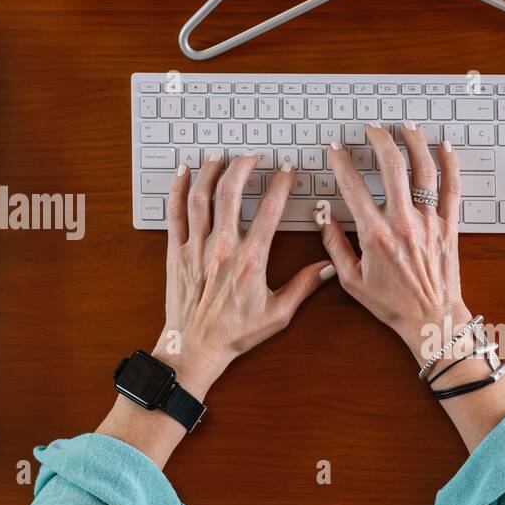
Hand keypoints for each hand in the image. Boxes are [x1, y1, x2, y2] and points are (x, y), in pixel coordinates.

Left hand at [158, 153, 333, 395]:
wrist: (195, 347)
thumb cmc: (236, 333)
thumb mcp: (278, 314)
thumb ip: (304, 286)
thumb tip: (330, 267)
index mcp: (250, 260)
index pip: (269, 210)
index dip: (281, 185)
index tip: (287, 170)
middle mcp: (222, 248)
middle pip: (230, 193)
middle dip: (242, 167)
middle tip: (252, 156)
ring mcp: (195, 248)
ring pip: (200, 197)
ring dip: (211, 171)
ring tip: (221, 157)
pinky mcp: (175, 252)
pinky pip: (174, 213)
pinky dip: (177, 189)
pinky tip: (183, 171)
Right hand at [319, 122, 467, 363]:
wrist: (431, 319)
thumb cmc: (392, 304)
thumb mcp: (351, 280)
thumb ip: (334, 245)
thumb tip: (324, 216)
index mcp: (375, 234)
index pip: (352, 185)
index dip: (341, 161)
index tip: (335, 148)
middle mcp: (403, 222)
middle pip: (391, 166)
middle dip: (379, 139)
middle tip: (371, 127)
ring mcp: (429, 222)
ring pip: (424, 170)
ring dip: (414, 142)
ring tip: (405, 125)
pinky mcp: (449, 226)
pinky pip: (453, 188)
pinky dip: (450, 163)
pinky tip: (445, 145)